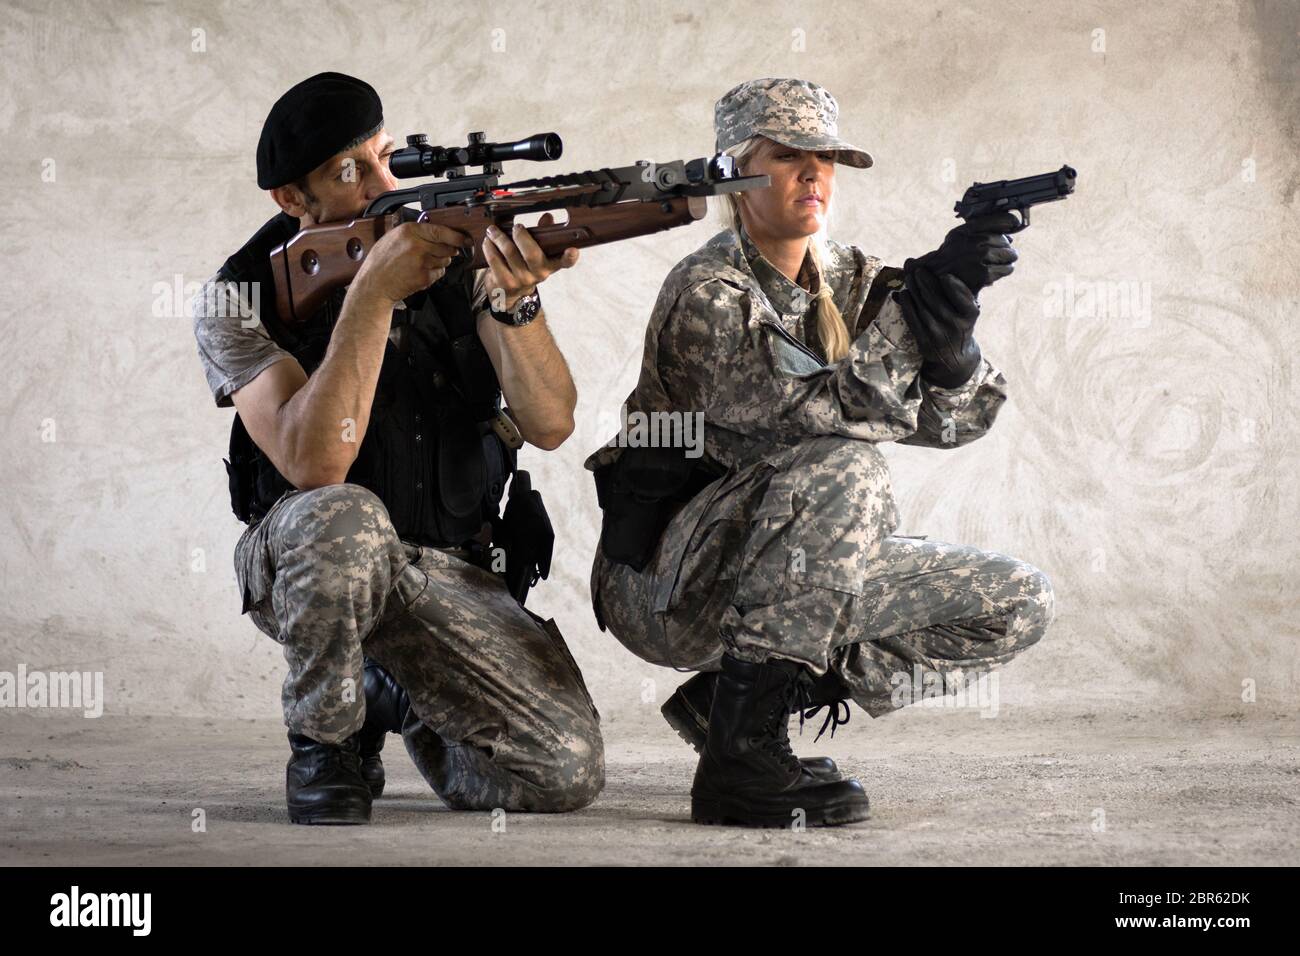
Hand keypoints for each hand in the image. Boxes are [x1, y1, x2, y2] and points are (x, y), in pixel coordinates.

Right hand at [354, 221, 469, 306]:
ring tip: (422, 264)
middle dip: (447, 250)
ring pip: (445, 260)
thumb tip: (436, 231)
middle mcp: (417, 245)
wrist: (374, 285)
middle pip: (447, 247)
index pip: (441, 231)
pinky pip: (439, 273)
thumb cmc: (381, 262)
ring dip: (439, 262)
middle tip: (436, 253)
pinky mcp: (424, 277)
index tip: (465, 238)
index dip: (457, 236)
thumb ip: (414, 233)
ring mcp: (422, 262)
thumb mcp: (393, 238)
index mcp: (409, 231)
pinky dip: (434, 274)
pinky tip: (419, 273)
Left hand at [482, 214, 579, 312]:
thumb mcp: (536, 253)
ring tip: (493, 231)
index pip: (564, 262)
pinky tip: (488, 242)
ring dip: (499, 238)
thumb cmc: (523, 267)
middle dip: (521, 236)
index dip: (569, 257)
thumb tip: (548, 217)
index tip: (573, 250)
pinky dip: (490, 248)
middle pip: (531, 253)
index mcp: (550, 265)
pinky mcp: (505, 282)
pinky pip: (495, 260)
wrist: (509, 294)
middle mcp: (538, 274)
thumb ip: (542, 234)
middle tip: (515, 227)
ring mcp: (522, 280)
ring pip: (510, 252)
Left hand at [893, 264, 982, 387]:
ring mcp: (939, 334)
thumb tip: (941, 270)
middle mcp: (956, 325)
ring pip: (923, 308)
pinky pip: (913, 321)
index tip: (945, 274)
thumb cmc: (960, 324)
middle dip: (926, 282)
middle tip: (917, 270)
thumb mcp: (966, 309)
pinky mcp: (925, 341)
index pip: (963, 298)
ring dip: (914, 291)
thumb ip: (958, 291)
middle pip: (937, 300)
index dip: (954, 286)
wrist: (954, 357)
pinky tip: (903, 294)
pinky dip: (907, 306)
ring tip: (909, 278)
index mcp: (970, 314)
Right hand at [906, 211, 1019, 296]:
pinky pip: (1006, 269)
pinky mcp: (984, 273)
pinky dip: (1003, 271)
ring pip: (1009, 255)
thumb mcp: (959, 236)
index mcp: (968, 229)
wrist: (935, 279)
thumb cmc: (950, 257)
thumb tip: (1011, 229)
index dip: (1010, 222)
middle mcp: (975, 240)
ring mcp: (980, 257)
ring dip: (1006, 260)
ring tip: (997, 263)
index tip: (1014, 225)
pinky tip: (994, 272)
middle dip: (1005, 248)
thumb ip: (980, 229)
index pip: (1001, 219)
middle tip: (998, 254)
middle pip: (1006, 240)